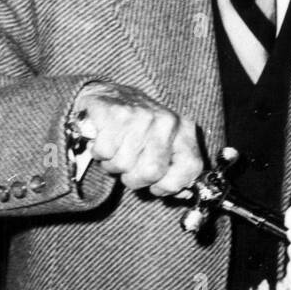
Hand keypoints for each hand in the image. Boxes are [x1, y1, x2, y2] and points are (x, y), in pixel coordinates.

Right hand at [71, 81, 202, 195]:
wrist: (108, 95)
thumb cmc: (137, 128)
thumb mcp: (164, 146)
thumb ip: (176, 171)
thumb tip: (184, 194)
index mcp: (184, 130)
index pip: (190, 167)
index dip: (171, 185)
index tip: (157, 186)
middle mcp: (167, 121)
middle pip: (152, 172)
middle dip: (135, 178)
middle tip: (130, 166)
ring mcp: (142, 116)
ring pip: (123, 165)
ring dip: (114, 164)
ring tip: (117, 148)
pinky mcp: (115, 114)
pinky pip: (104, 152)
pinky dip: (100, 153)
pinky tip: (105, 139)